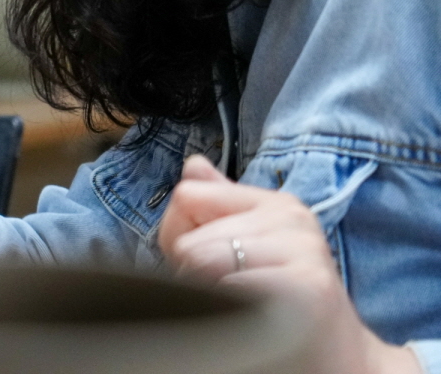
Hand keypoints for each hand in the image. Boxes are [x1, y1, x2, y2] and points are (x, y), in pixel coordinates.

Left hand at [161, 156, 416, 373]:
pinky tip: (255, 318)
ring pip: (203, 261)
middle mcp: (292, 216)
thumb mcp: (248, 246)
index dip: (181, 236)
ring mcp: (305, 248)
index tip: (208, 263)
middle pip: (190, 238)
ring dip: (209, 295)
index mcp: (274, 202)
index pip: (187, 196)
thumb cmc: (284, 303)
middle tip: (233, 295)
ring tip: (244, 308)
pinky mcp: (310, 287)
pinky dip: (230, 309)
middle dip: (193, 274)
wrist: (339, 357)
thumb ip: (216, 206)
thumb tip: (192, 165)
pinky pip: (234, 287)